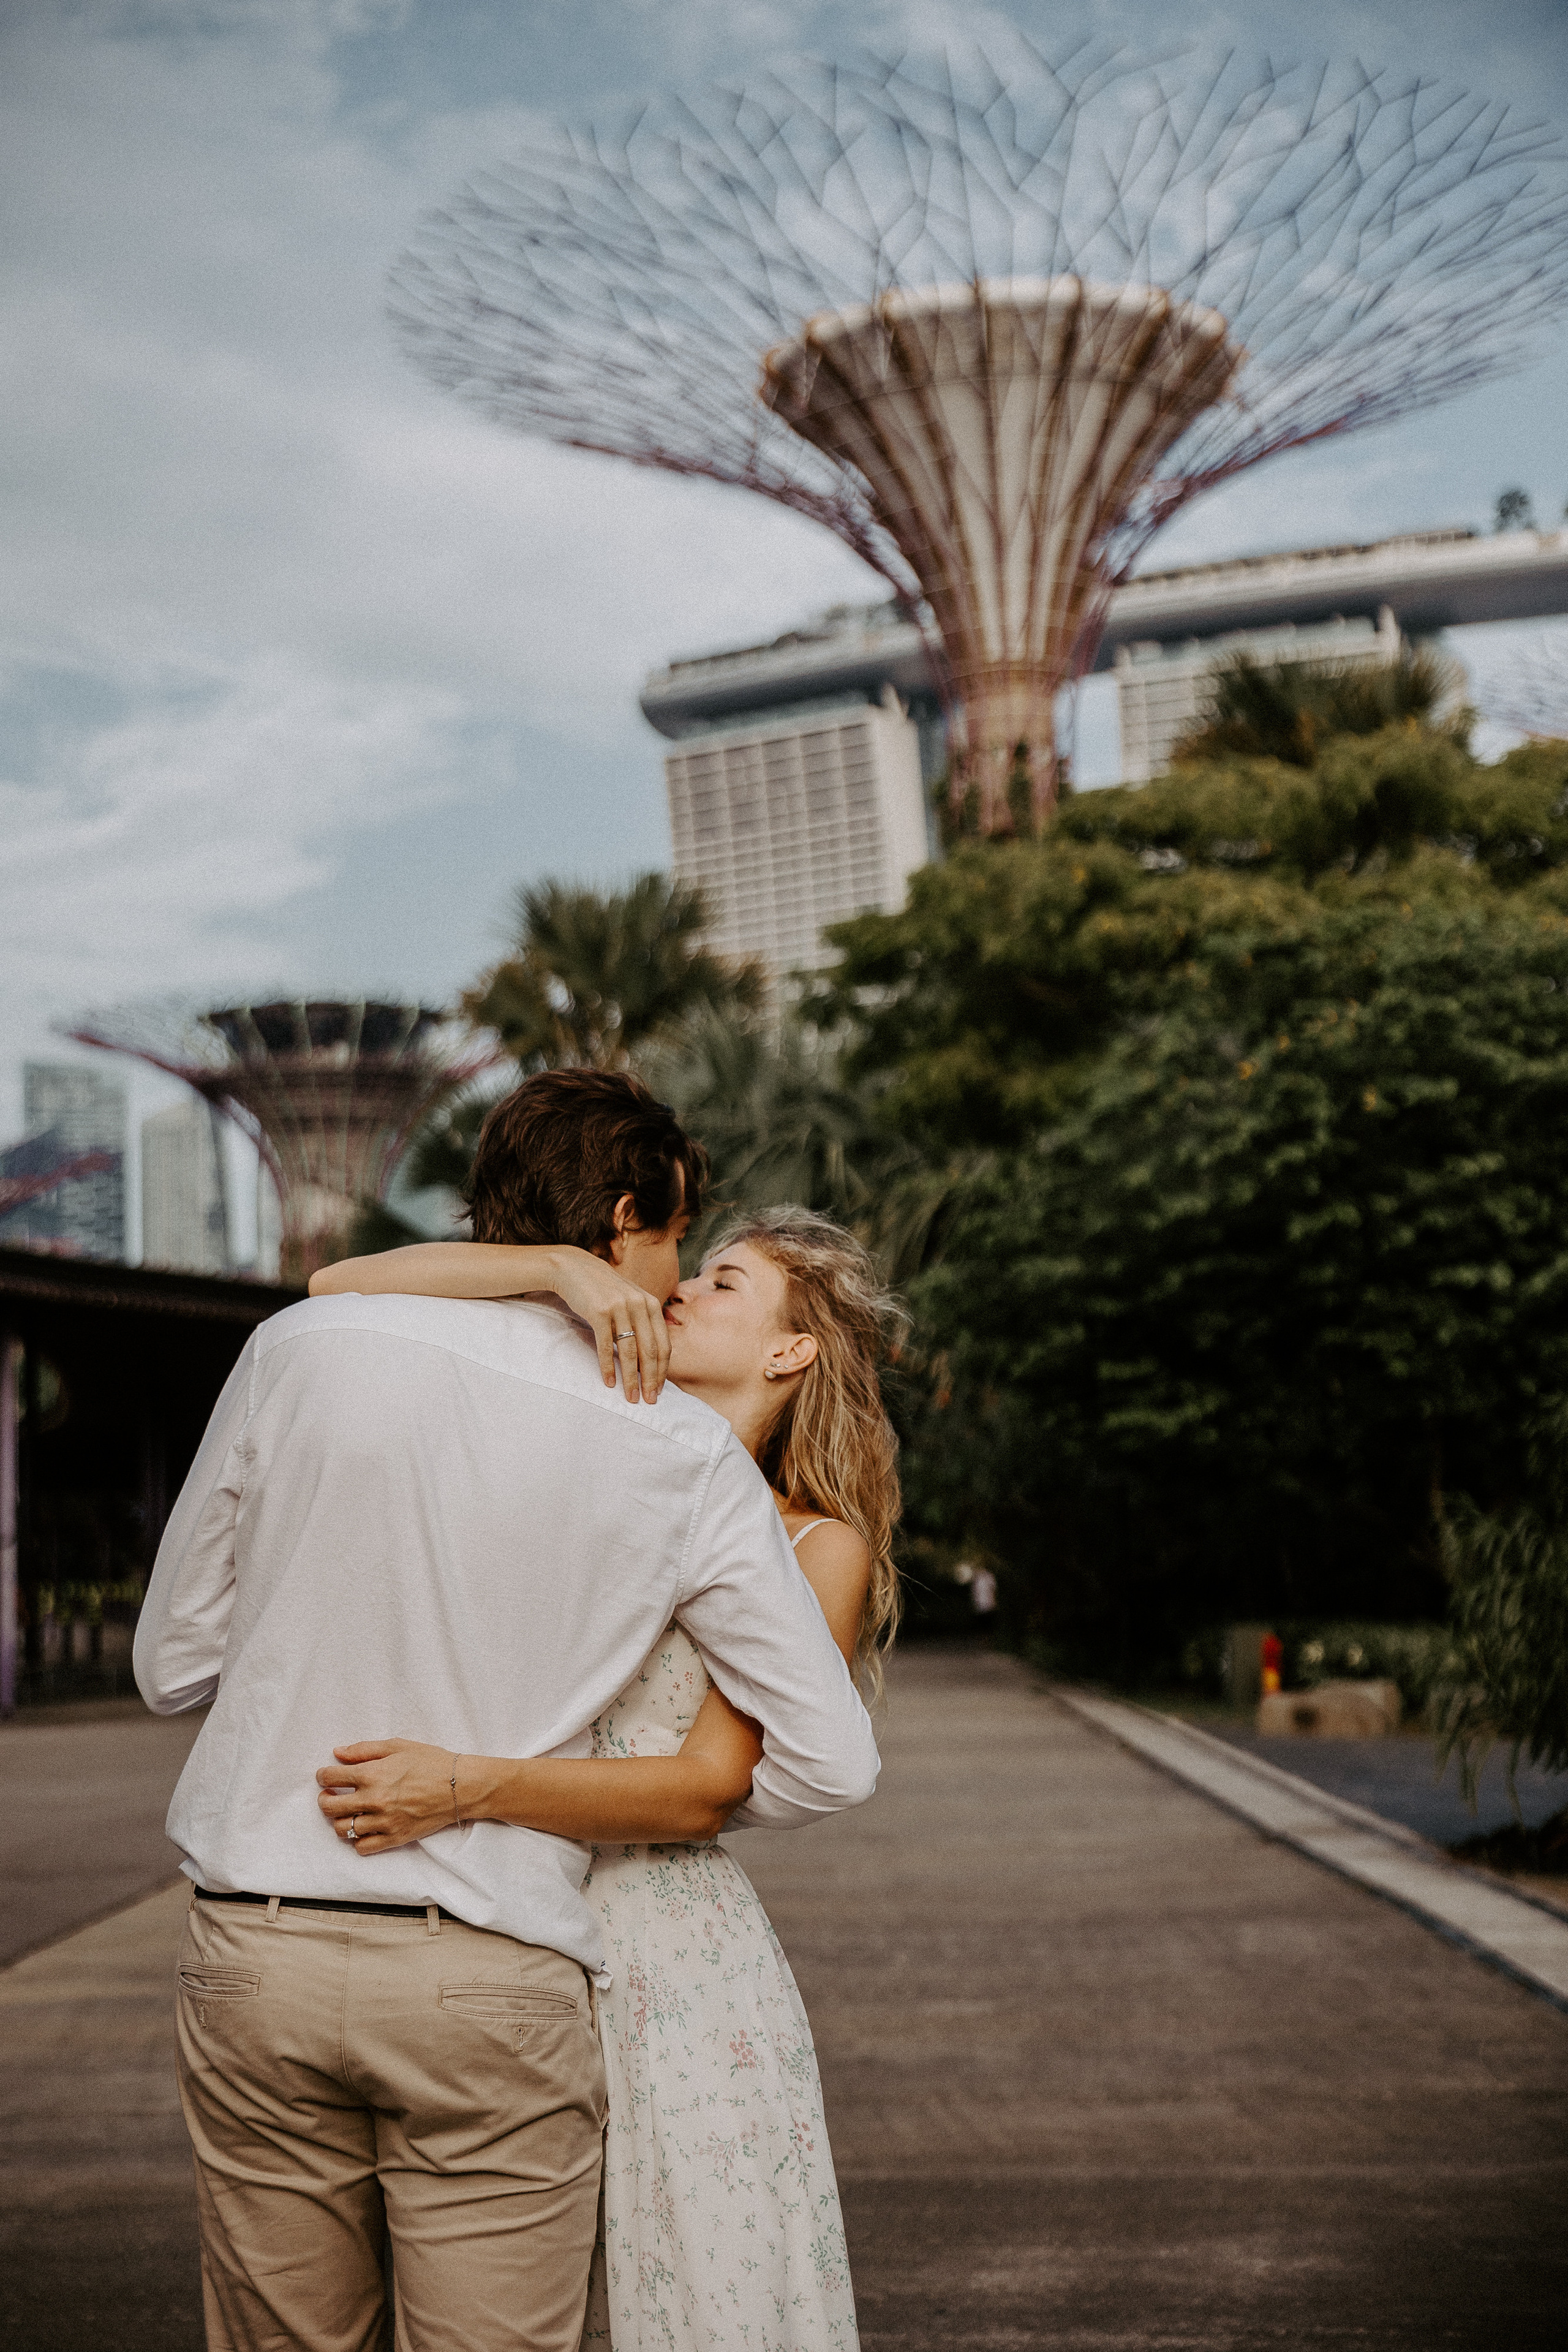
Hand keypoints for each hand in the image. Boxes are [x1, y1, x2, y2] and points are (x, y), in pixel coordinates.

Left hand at [316, 1740, 467, 1855]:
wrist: (460, 1786)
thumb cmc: (431, 1762)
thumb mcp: (397, 1746)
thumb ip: (364, 1749)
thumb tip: (338, 1753)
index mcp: (372, 1774)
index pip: (331, 1778)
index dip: (323, 1775)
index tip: (326, 1776)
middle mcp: (373, 1800)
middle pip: (330, 1806)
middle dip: (324, 1799)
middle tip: (329, 1795)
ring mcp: (383, 1822)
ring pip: (343, 1829)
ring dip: (338, 1820)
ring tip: (346, 1812)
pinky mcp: (394, 1838)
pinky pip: (362, 1847)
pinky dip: (357, 1840)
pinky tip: (363, 1829)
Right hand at [543, 1247, 671, 1404]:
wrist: (574, 1269)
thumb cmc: (604, 1290)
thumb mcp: (630, 1299)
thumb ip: (644, 1321)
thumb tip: (653, 1358)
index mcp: (651, 1304)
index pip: (664, 1344)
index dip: (663, 1370)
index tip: (660, 1390)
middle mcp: (639, 1304)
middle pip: (649, 1351)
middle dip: (651, 1379)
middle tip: (649, 1400)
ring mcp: (619, 1307)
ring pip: (629, 1351)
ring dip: (630, 1378)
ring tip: (631, 1396)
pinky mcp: (599, 1311)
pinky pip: (605, 1346)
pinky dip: (607, 1367)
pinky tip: (609, 1382)